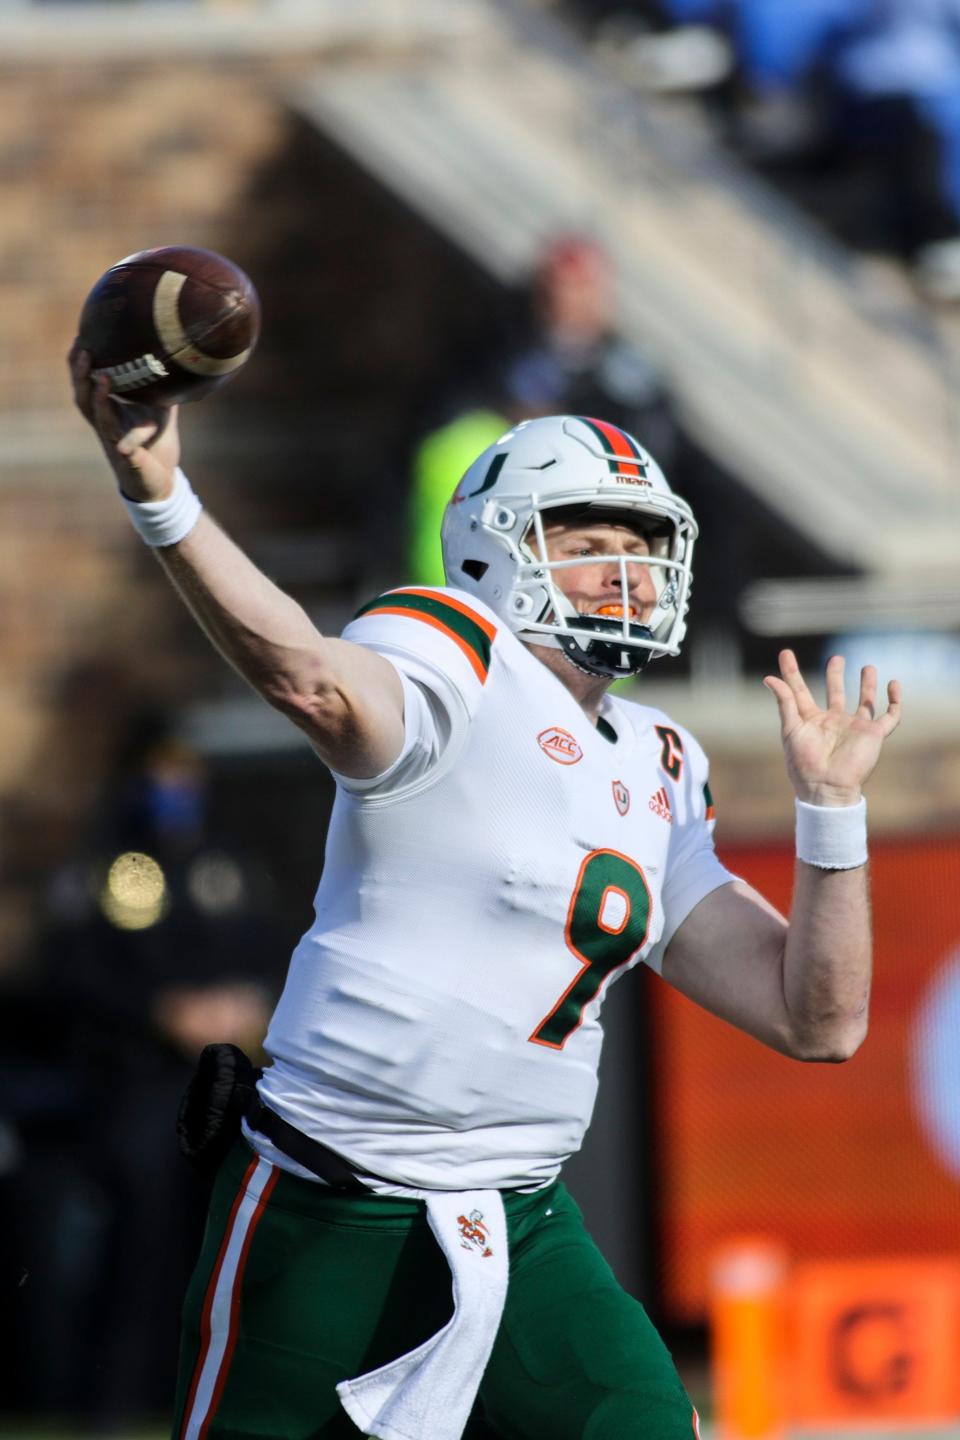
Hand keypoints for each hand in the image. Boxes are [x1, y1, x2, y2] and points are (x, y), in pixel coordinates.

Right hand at [67, 339, 180, 500]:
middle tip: (83, 348)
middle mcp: (104, 424)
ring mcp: (114, 442)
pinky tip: (124, 443)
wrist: (159, 482)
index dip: (80, 362)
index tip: (82, 335)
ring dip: (97, 397)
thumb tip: (176, 358)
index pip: (86, 382)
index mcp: (107, 410)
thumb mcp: (158, 410)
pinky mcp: (129, 461)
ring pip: (97, 418)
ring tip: (102, 376)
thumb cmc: (154, 444)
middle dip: (79, 372)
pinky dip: (126, 443)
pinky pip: (125, 450)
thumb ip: (160, 387)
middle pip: (82, 395)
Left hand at [763, 649, 901, 805]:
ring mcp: (854, 727)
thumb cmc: (804, 763)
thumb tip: (769, 677)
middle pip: (834, 693)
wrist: (826, 787)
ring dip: (867, 685)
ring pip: (864, 701)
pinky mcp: (874, 735)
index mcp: (810, 720)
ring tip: (867, 667)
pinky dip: (895, 700)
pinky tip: (893, 684)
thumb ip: (785, 702)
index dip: (792, 672)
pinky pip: (890, 715)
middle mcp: (833, 722)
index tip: (786, 653)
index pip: (799, 691)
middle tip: (836, 659)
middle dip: (834, 676)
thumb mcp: (791, 729)